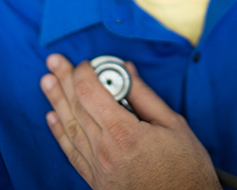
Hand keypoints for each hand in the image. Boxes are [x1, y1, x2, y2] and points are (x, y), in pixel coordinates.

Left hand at [40, 55, 220, 189]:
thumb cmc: (186, 169)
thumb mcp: (173, 124)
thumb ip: (145, 95)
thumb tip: (127, 71)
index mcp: (124, 133)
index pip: (91, 94)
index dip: (85, 73)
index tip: (87, 62)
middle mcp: (105, 151)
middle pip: (76, 107)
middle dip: (64, 80)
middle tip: (54, 61)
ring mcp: (97, 169)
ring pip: (70, 128)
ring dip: (56, 101)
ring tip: (46, 81)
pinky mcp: (96, 181)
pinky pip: (72, 153)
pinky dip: (60, 133)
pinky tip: (52, 117)